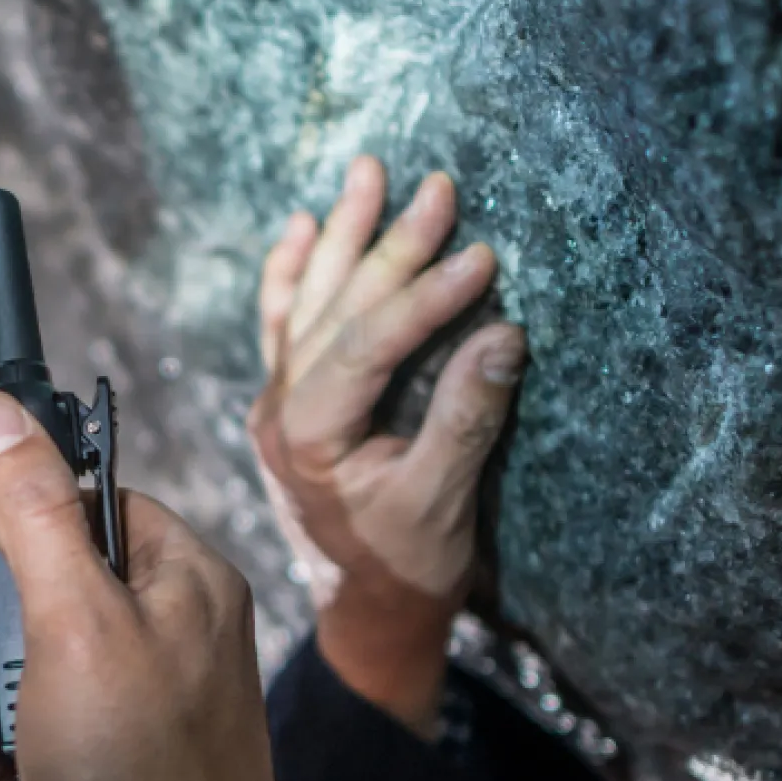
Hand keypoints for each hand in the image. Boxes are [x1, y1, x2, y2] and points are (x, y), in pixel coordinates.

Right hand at [0, 392, 287, 780]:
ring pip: (17, 679)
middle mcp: (172, 635)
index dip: (14, 525)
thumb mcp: (70, 624)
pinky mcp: (112, 772)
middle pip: (34, 594)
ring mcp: (142, 709)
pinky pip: (29, 747)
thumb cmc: (140, 776)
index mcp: (184, 580)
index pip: (87, 500)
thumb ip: (30, 514)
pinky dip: (6, 780)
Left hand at [248, 157, 526, 736]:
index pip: (363, 348)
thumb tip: (503, 336)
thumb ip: (466, 419)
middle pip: (333, 312)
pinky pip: (283, 324)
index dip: (422, 299)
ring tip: (368, 172)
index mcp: (311, 439)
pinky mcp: (290, 400)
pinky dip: (291, 274)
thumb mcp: (442, 502)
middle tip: (437, 187)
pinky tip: (300, 226)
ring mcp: (278, 403)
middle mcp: (281, 412)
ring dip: (339, 236)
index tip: (482, 257)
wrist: (369, 607)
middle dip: (386, 245)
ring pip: (304, 304)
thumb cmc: (407, 564)